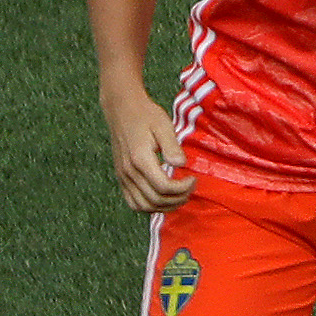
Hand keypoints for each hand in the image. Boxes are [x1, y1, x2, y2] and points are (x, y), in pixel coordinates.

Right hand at [106, 96, 192, 213]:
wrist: (122, 109)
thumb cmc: (145, 115)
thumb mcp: (163, 126)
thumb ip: (172, 146)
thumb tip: (181, 164)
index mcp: (140, 159)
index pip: (164, 187)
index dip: (183, 188)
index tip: (194, 179)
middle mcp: (128, 171)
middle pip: (155, 200)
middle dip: (177, 199)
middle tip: (190, 188)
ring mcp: (122, 176)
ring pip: (142, 206)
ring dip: (164, 207)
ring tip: (180, 196)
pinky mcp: (121, 177)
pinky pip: (133, 201)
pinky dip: (149, 206)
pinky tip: (163, 198)